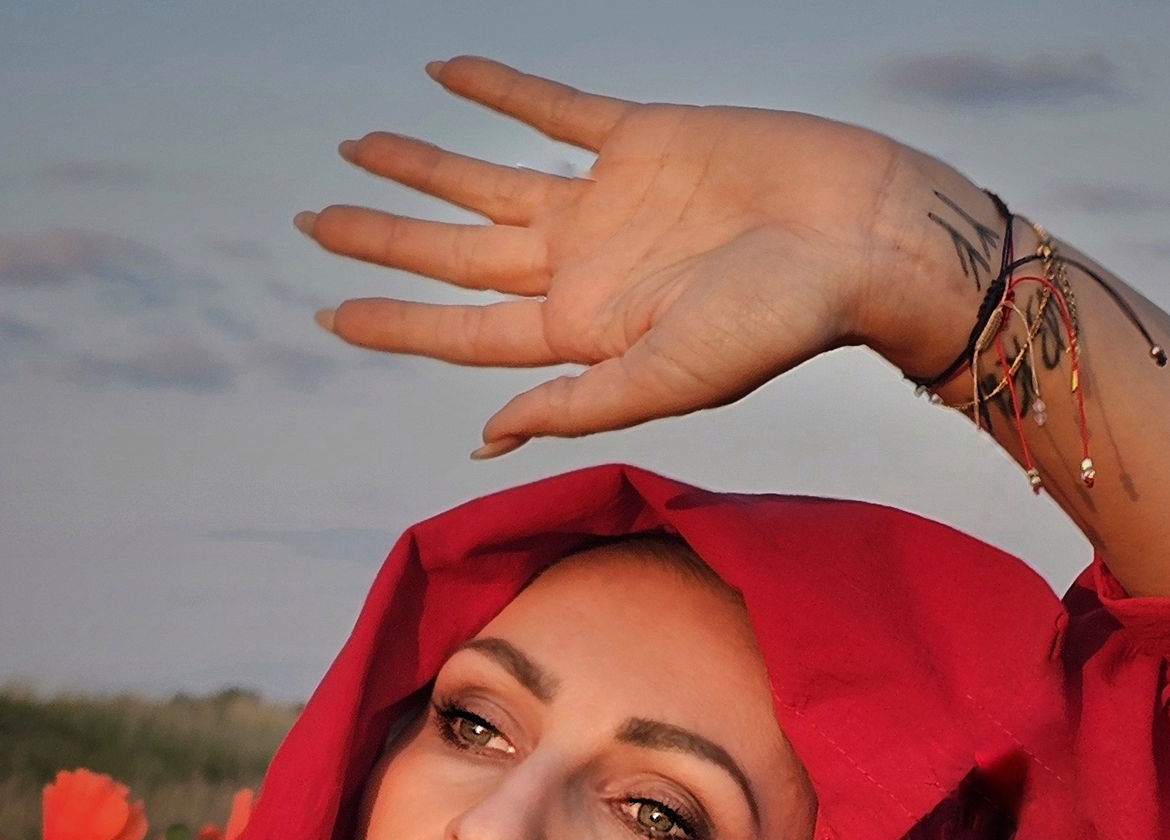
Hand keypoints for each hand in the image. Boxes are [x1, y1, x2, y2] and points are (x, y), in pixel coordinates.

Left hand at [297, 56, 969, 451]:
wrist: (863, 238)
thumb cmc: (780, 323)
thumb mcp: (669, 380)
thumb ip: (576, 404)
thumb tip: (481, 435)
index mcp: (584, 335)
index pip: (465, 333)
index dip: (394, 323)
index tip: (326, 315)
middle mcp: (586, 270)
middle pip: (459, 256)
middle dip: (383, 240)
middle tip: (306, 224)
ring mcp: (610, 202)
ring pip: (488, 180)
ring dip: (422, 165)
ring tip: (353, 149)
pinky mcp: (644, 137)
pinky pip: (552, 107)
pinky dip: (499, 89)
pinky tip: (442, 73)